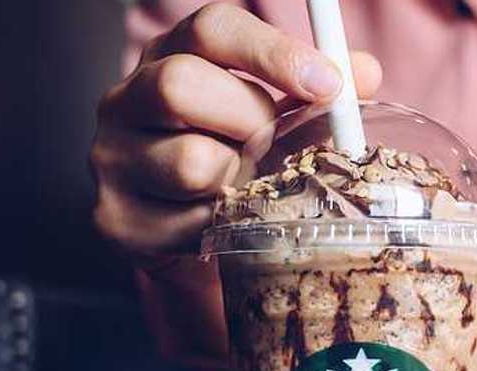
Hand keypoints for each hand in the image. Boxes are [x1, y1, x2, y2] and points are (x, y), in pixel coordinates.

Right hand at [90, 2, 381, 254]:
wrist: (193, 237)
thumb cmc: (240, 162)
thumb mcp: (278, 120)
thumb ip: (316, 96)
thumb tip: (364, 72)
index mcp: (171, 56)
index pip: (211, 28)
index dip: (273, 53)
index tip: (328, 85)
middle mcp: (125, 99)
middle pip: (181, 85)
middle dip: (250, 120)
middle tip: (274, 147)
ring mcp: (112, 158)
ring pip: (191, 162)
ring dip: (241, 181)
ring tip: (247, 188)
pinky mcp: (116, 218)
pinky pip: (190, 223)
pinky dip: (226, 227)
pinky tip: (227, 223)